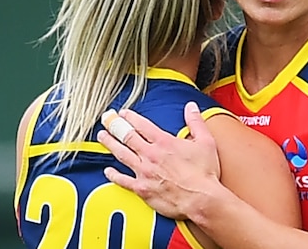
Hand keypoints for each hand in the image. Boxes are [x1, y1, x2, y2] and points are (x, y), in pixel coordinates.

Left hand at [97, 102, 220, 219]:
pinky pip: (123, 181)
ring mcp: (144, 172)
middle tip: (106, 119)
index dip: (131, 117)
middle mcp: (151, 155)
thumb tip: (191, 107)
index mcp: (164, 142)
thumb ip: (196, 122)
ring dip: (110, 144)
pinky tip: (108, 171)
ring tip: (102, 136)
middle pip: (127, 136)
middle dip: (115, 125)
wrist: (201, 200)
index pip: (142, 125)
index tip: (123, 113)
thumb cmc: (204, 173)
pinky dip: (114, 175)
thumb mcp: (205, 142)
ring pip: (122, 154)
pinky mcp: (142, 189)